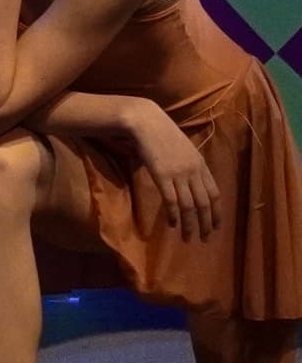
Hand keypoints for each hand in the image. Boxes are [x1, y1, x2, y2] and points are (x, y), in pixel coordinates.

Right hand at [122, 101, 220, 241]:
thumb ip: (188, 166)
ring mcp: (179, 174)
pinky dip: (174, 215)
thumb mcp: (181, 149)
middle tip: (205, 240)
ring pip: (190, 206)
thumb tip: (187, 183)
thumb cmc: (160, 134)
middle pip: (205, 203)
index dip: (216, 213)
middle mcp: (194, 171)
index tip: (215, 227)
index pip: (214, 194)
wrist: (145, 122)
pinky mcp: (162, 175)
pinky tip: (172, 224)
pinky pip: (172, 200)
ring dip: (190, 224)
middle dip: (206, 223)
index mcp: (200, 164)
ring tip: (188, 238)